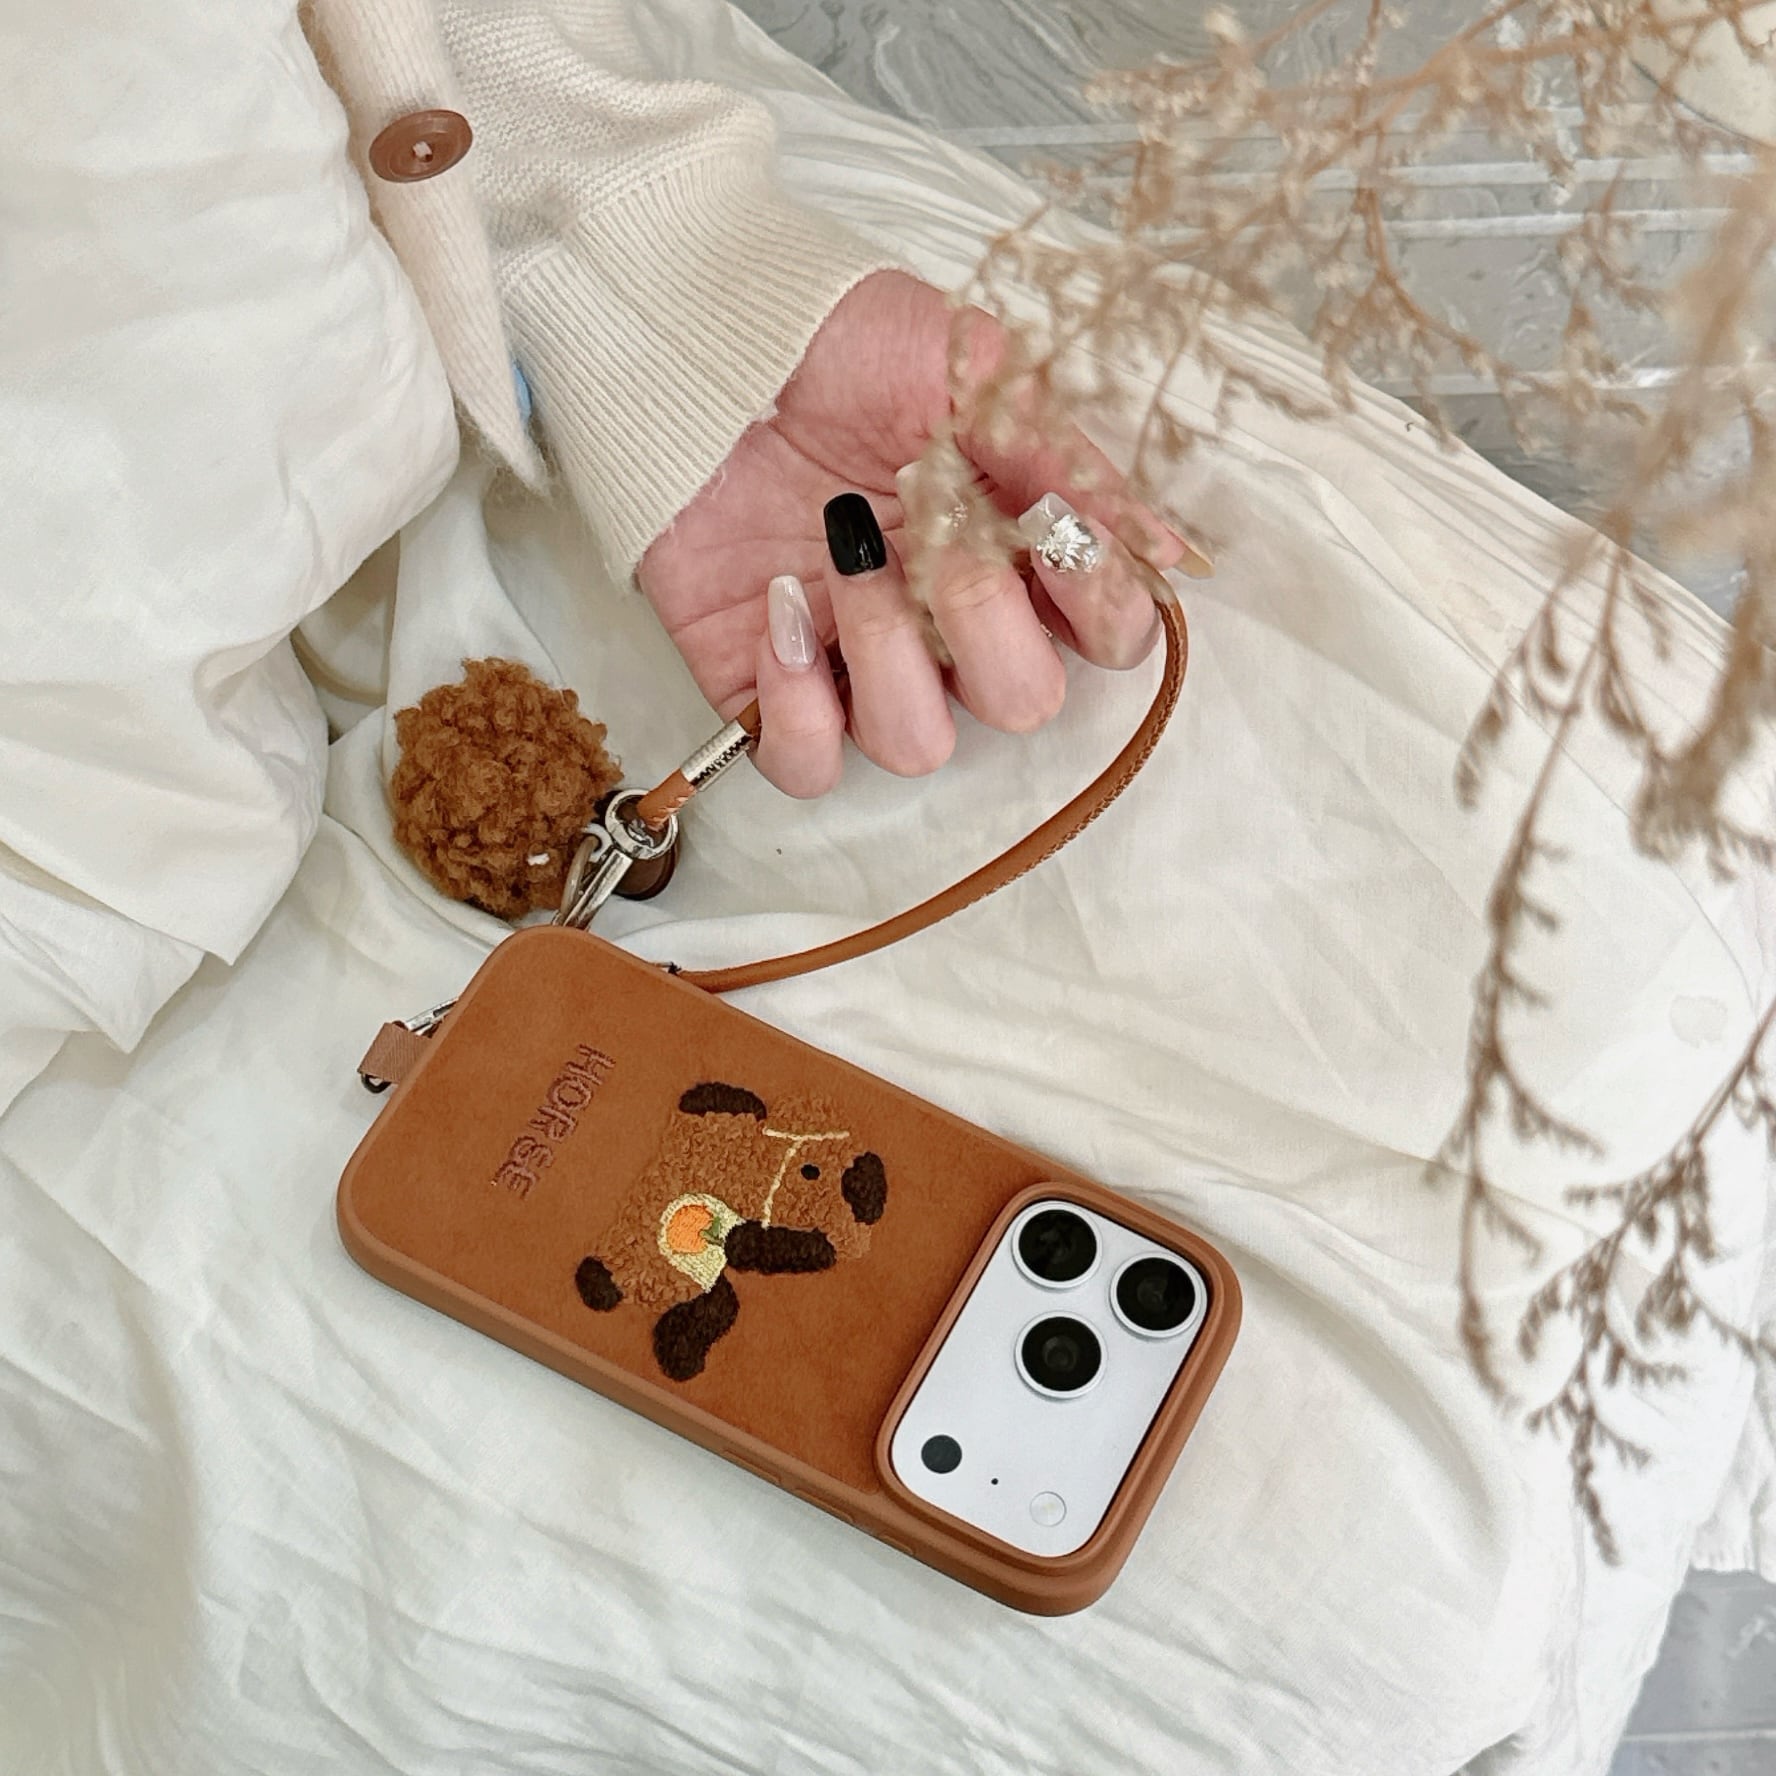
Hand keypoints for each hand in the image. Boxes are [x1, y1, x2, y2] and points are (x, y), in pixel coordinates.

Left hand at [637, 270, 1201, 796]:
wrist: (710, 342)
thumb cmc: (847, 346)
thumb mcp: (973, 370)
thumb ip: (1068, 460)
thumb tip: (1168, 551)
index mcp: (1023, 554)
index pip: (1110, 637)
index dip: (1101, 607)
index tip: (1055, 537)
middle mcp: (955, 628)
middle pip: (1024, 704)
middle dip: (983, 620)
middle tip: (929, 536)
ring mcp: (867, 667)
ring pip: (920, 746)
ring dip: (885, 652)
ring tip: (838, 556)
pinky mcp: (775, 690)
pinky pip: (809, 767)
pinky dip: (796, 708)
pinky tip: (780, 615)